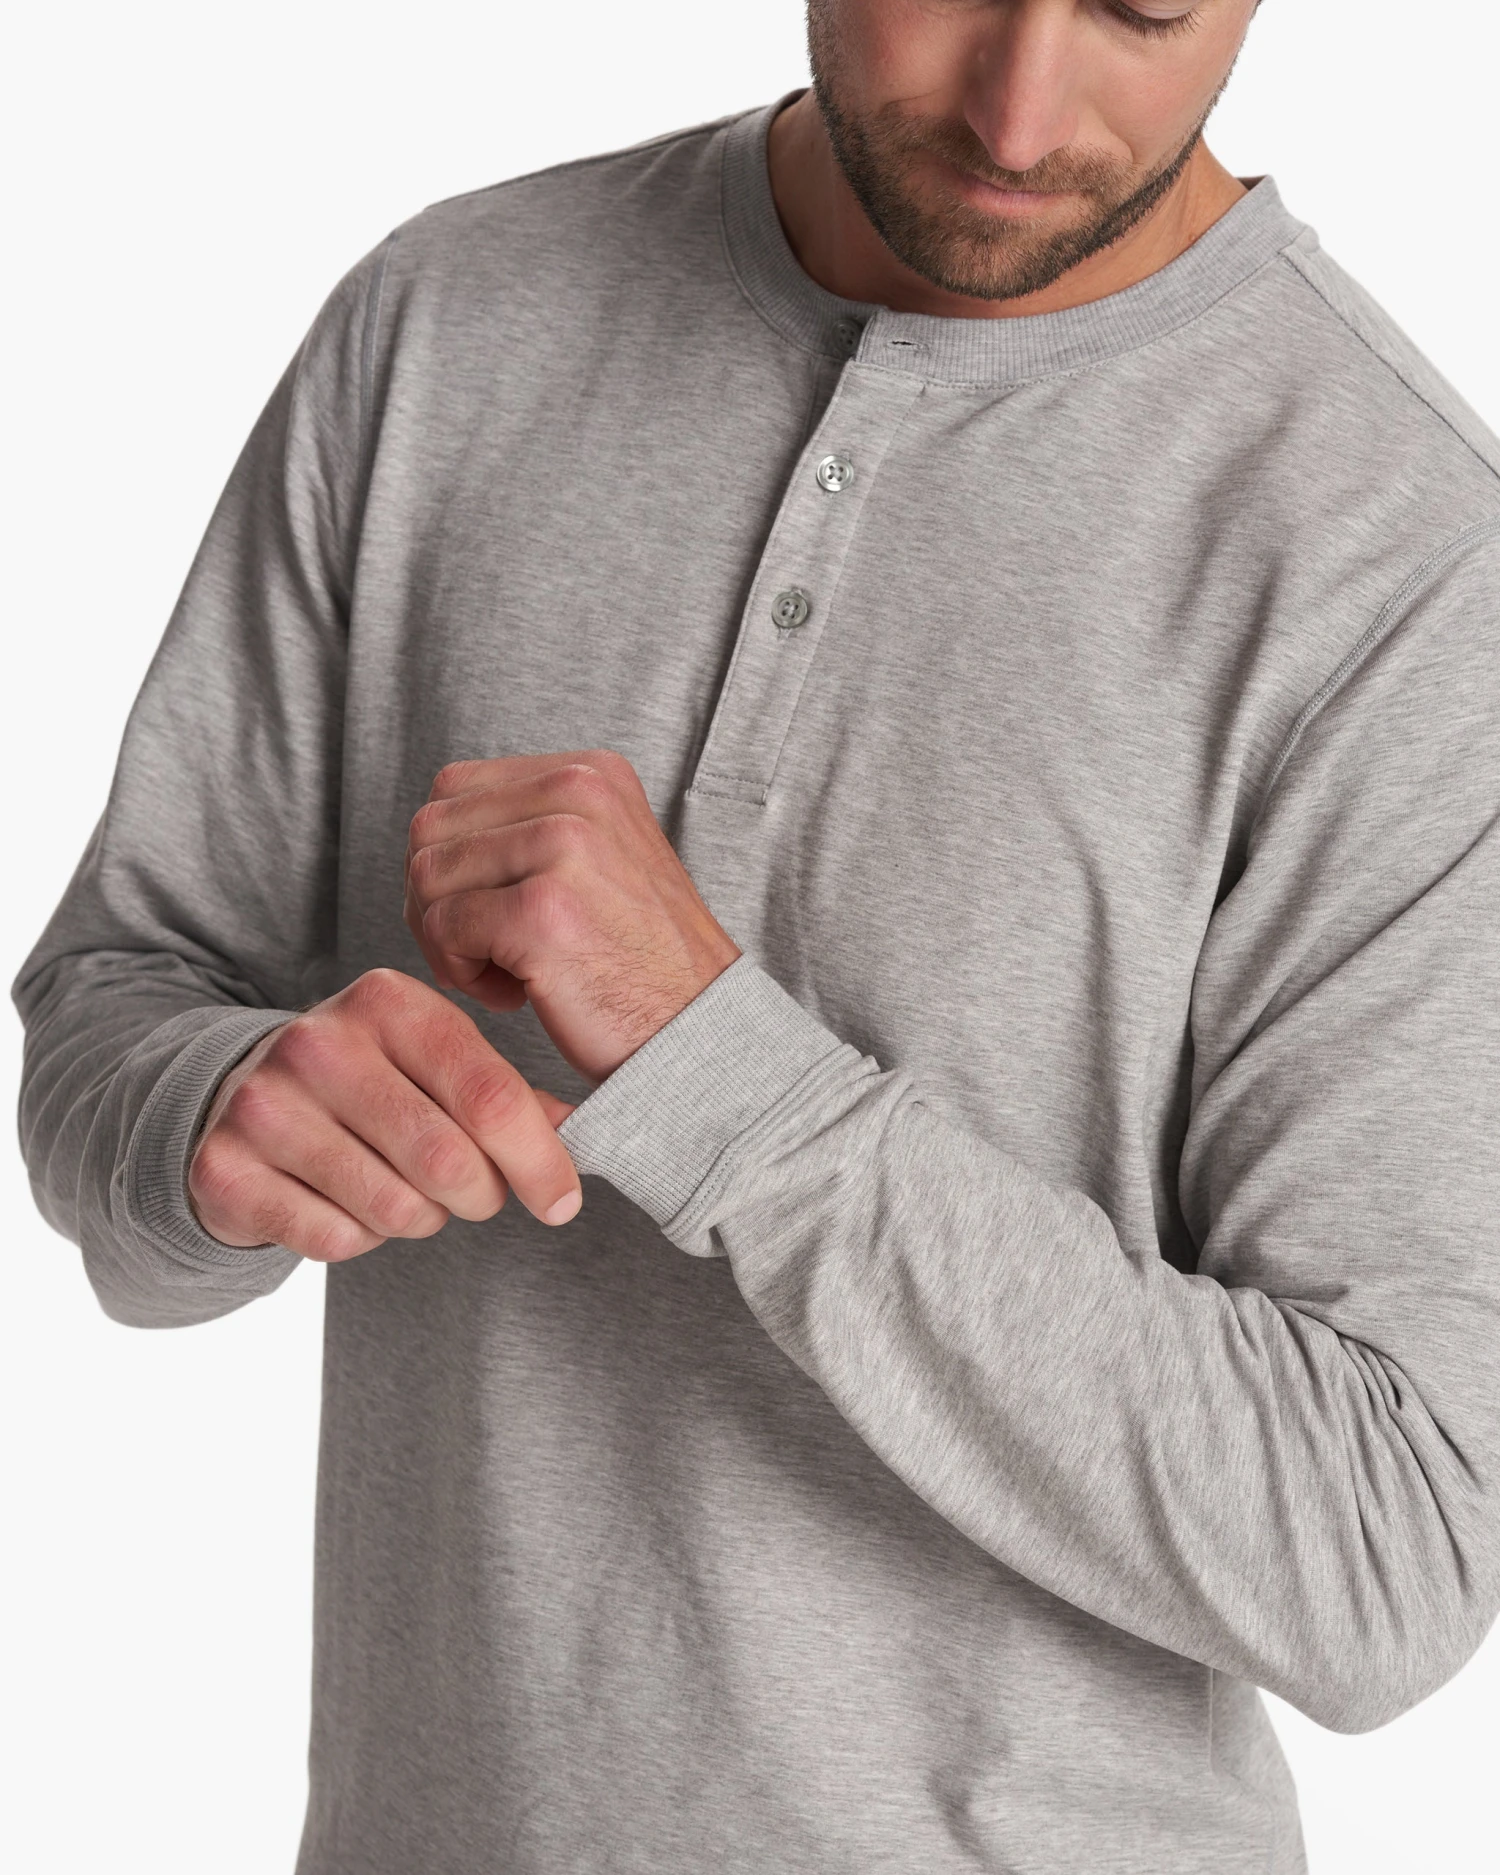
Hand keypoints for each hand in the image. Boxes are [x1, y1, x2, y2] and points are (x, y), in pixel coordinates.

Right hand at [188, 969, 581, 1260]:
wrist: (236, 1098)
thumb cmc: (368, 1083)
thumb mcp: (434, 1063)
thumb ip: (509, 1095)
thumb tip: (589, 1133)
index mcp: (388, 1001)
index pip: (490, 1094)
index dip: (539, 1160)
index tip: (563, 1202)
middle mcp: (320, 1042)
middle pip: (448, 1162)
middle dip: (480, 1197)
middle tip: (473, 1195)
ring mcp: (265, 1103)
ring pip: (396, 1207)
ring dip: (420, 1219)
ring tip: (402, 1188)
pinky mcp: (224, 1166)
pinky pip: (335, 1239)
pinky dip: (358, 1237)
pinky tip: (342, 1201)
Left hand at [404, 750, 740, 1083]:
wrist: (701, 1028)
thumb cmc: (638, 962)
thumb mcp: (599, 858)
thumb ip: (528, 826)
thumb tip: (424, 838)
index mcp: (590, 772)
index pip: (454, 790)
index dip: (450, 860)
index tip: (490, 913)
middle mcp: (578, 792)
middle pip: (430, 829)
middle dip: (436, 901)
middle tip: (487, 954)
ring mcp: (562, 845)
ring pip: (426, 876)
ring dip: (446, 940)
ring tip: (505, 974)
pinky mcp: (541, 908)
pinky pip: (442, 927)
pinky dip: (461, 974)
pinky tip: (515, 995)